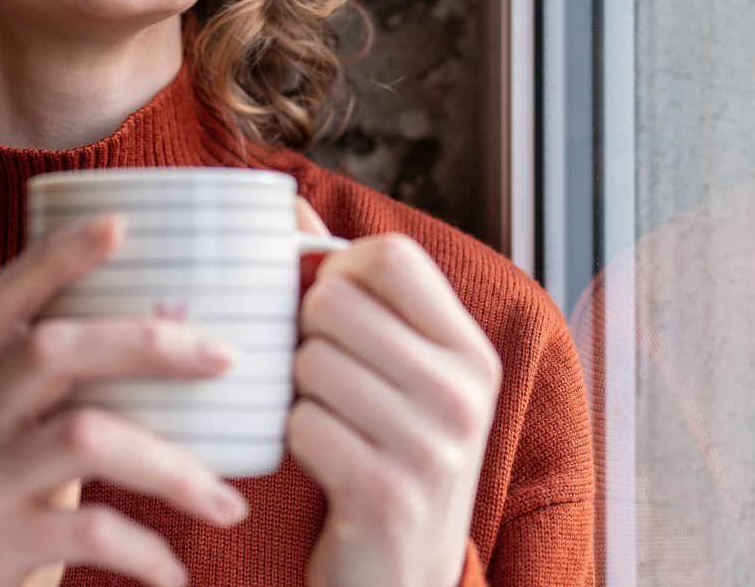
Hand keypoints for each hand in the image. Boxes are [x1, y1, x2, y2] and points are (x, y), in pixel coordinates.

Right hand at [0, 215, 251, 586]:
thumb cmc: (17, 530)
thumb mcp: (35, 455)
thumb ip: (84, 403)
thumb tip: (201, 348)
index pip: (3, 300)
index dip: (56, 255)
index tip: (123, 222)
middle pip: (48, 349)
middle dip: (144, 342)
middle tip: (226, 358)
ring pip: (80, 438)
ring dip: (170, 467)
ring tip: (227, 504)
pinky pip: (84, 532)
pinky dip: (145, 551)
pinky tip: (176, 572)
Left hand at [289, 200, 502, 586]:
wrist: (399, 574)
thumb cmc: (383, 450)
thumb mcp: (391, 367)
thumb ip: (345, 282)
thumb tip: (284, 204)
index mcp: (471, 348)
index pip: (389, 253)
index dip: (337, 270)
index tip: (331, 307)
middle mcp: (465, 391)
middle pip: (335, 301)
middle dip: (305, 334)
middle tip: (324, 377)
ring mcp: (434, 446)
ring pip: (310, 362)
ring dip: (297, 393)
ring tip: (328, 421)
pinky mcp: (390, 494)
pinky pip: (301, 426)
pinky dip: (294, 441)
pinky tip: (324, 462)